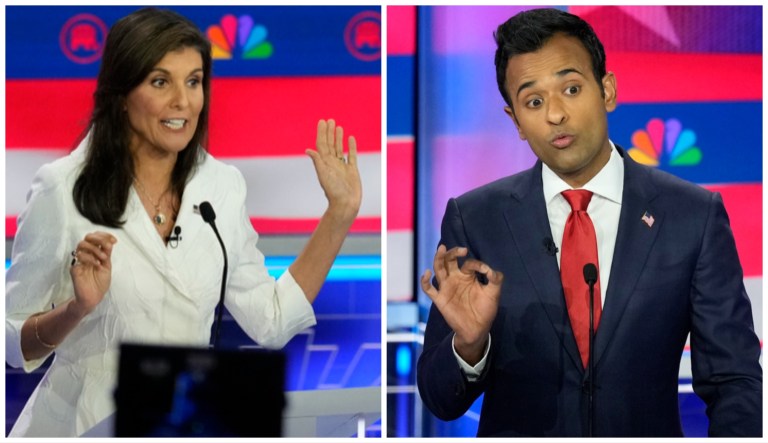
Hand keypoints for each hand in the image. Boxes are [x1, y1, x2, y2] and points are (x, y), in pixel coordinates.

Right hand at [69, 232, 116, 316]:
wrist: (94, 297)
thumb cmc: (99, 283)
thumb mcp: (107, 265)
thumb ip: (107, 253)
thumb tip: (110, 241)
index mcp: (94, 253)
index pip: (95, 237)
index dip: (104, 235)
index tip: (114, 240)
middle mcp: (86, 255)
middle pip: (87, 237)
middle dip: (99, 239)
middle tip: (108, 247)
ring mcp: (79, 261)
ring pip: (82, 244)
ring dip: (95, 249)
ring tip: (103, 258)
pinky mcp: (75, 268)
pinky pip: (79, 257)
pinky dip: (90, 259)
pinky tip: (97, 265)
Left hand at [306, 119, 362, 220]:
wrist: (345, 204)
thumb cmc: (333, 191)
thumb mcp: (324, 174)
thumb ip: (318, 161)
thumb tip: (308, 150)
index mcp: (324, 163)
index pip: (322, 144)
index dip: (321, 133)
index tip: (322, 121)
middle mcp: (332, 163)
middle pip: (329, 144)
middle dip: (329, 132)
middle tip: (329, 120)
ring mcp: (342, 166)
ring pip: (339, 148)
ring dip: (338, 138)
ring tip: (338, 126)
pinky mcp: (352, 170)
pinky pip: (351, 155)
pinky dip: (350, 146)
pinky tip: (350, 138)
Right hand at [421, 245, 502, 363]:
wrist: (477, 329)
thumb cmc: (485, 310)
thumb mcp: (494, 293)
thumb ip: (495, 279)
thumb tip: (490, 270)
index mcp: (467, 276)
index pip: (468, 263)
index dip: (476, 264)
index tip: (486, 271)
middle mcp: (455, 278)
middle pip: (449, 260)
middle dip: (453, 252)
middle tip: (462, 250)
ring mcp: (446, 287)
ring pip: (438, 269)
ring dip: (439, 258)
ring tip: (442, 249)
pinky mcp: (439, 298)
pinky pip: (428, 289)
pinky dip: (424, 281)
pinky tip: (427, 273)